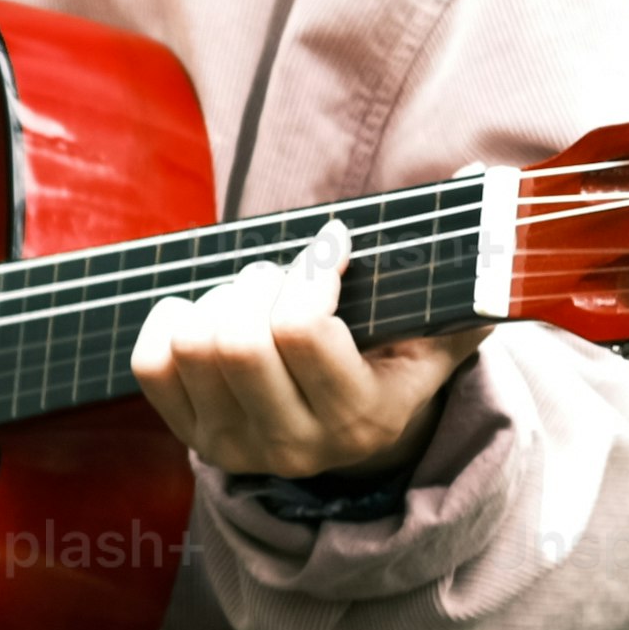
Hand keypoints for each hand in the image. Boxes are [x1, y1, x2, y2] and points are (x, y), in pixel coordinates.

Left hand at [130, 219, 470, 482]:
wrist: (358, 432)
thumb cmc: (399, 358)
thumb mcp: (444, 326)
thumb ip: (469, 267)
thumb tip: (477, 182)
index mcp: (362, 416)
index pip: (302, 330)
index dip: (311, 267)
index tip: (331, 243)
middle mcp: (296, 444)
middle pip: (238, 342)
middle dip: (260, 282)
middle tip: (284, 272)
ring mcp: (237, 447)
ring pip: (194, 346)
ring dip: (221, 296)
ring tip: (255, 293)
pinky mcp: (193, 436)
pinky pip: (151, 363)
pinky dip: (172, 319)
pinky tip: (208, 311)